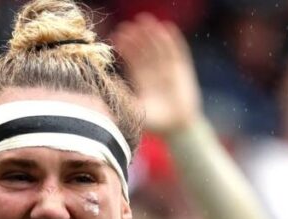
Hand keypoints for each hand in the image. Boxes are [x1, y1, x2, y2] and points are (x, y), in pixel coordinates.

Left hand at [113, 14, 201, 135]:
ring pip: (159, 46)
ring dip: (152, 33)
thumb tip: (105, 92)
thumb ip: (122, 101)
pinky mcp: (182, 69)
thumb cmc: (154, 122)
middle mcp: (153, 70)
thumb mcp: (133, 110)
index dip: (126, 46)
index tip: (117, 36)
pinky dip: (172, 40)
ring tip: (145, 20)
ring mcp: (168, 68)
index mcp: (141, 78)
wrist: (177, 127)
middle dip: (137, 36)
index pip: (132, 57)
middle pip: (144, 48)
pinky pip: (177, 51)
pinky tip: (166, 28)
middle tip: (128, 25)